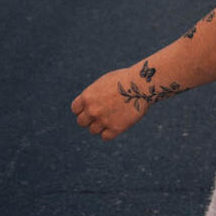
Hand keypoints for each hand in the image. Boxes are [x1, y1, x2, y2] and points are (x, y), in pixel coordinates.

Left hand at [71, 64, 186, 140]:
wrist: (140, 84)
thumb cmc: (124, 79)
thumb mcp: (104, 82)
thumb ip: (94, 95)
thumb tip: (88, 106)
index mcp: (87, 96)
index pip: (75, 109)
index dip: (82, 109)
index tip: (90, 108)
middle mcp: (92, 110)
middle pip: (82, 122)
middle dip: (89, 119)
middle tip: (100, 114)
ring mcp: (103, 120)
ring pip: (93, 130)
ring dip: (100, 126)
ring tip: (111, 117)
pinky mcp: (115, 129)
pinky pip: (105, 136)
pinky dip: (109, 132)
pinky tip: (117, 123)